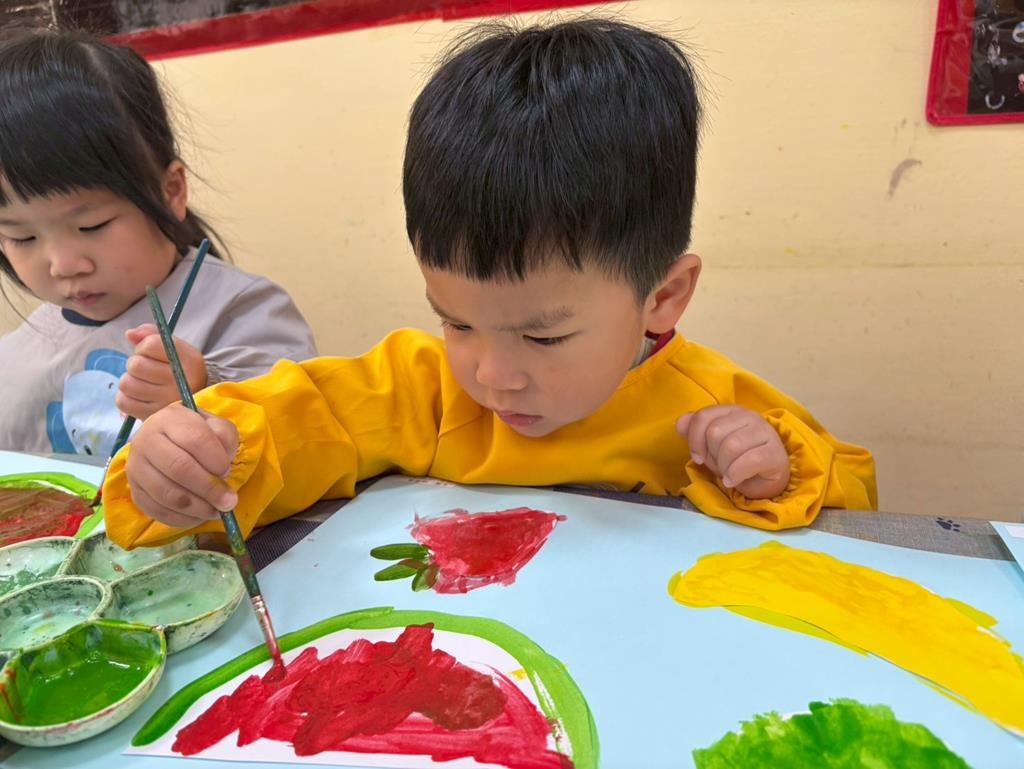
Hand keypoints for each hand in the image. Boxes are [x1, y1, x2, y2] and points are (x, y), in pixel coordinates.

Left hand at [116, 324, 207, 419]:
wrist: (194, 402)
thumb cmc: (181, 371)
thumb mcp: (174, 348)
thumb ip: (152, 335)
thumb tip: (129, 334)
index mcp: (188, 360)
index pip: (150, 344)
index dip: (143, 346)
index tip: (152, 354)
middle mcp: (180, 381)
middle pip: (135, 365)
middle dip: (135, 365)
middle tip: (147, 371)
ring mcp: (167, 402)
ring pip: (126, 384)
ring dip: (129, 381)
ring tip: (143, 383)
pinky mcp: (153, 416)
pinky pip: (123, 402)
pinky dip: (126, 397)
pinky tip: (138, 396)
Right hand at [125, 403, 239, 527]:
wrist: (170, 441)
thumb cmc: (200, 434)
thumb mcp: (217, 428)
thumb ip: (225, 439)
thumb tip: (221, 472)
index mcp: (170, 419)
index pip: (195, 439)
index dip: (215, 460)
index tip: (228, 471)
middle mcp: (145, 440)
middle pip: (179, 468)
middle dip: (208, 489)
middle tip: (229, 502)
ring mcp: (136, 467)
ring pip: (166, 492)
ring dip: (197, 507)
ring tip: (216, 511)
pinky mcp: (134, 490)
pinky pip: (156, 510)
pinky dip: (181, 519)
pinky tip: (199, 516)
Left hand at [676, 405, 789, 499]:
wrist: (764, 480)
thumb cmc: (736, 460)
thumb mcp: (710, 447)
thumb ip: (695, 432)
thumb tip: (679, 424)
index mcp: (731, 411)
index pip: (703, 416)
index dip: (695, 439)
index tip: (697, 457)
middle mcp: (750, 416)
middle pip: (715, 432)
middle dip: (712, 455)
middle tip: (720, 465)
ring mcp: (765, 433)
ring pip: (731, 446)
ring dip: (724, 467)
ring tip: (728, 473)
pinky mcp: (775, 453)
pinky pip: (749, 461)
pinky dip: (736, 475)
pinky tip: (733, 481)